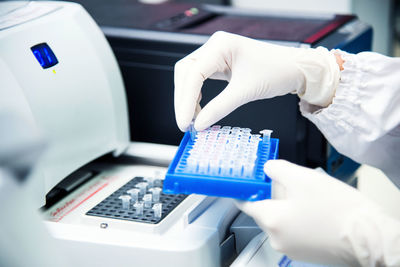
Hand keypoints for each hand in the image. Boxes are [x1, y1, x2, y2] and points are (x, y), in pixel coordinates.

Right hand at [174, 31, 338, 130]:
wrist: (294, 68)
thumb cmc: (276, 72)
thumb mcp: (246, 92)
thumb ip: (219, 108)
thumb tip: (199, 125)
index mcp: (220, 45)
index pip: (193, 74)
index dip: (185, 101)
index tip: (185, 122)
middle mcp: (214, 46)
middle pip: (185, 73)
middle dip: (183, 100)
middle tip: (186, 123)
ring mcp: (216, 54)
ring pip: (189, 76)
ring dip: (188, 98)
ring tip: (193, 119)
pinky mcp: (219, 63)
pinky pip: (199, 79)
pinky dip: (196, 95)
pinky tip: (199, 108)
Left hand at [236, 160, 387, 265]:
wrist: (367, 236)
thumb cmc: (338, 210)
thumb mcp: (303, 178)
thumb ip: (277, 169)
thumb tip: (267, 168)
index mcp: (271, 220)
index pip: (245, 203)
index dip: (245, 189)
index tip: (245, 181)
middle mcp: (276, 238)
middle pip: (264, 210)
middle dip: (273, 194)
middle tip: (288, 181)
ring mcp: (290, 248)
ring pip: (279, 220)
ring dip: (286, 206)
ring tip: (307, 196)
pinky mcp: (304, 252)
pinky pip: (292, 230)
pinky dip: (296, 219)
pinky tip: (314, 210)